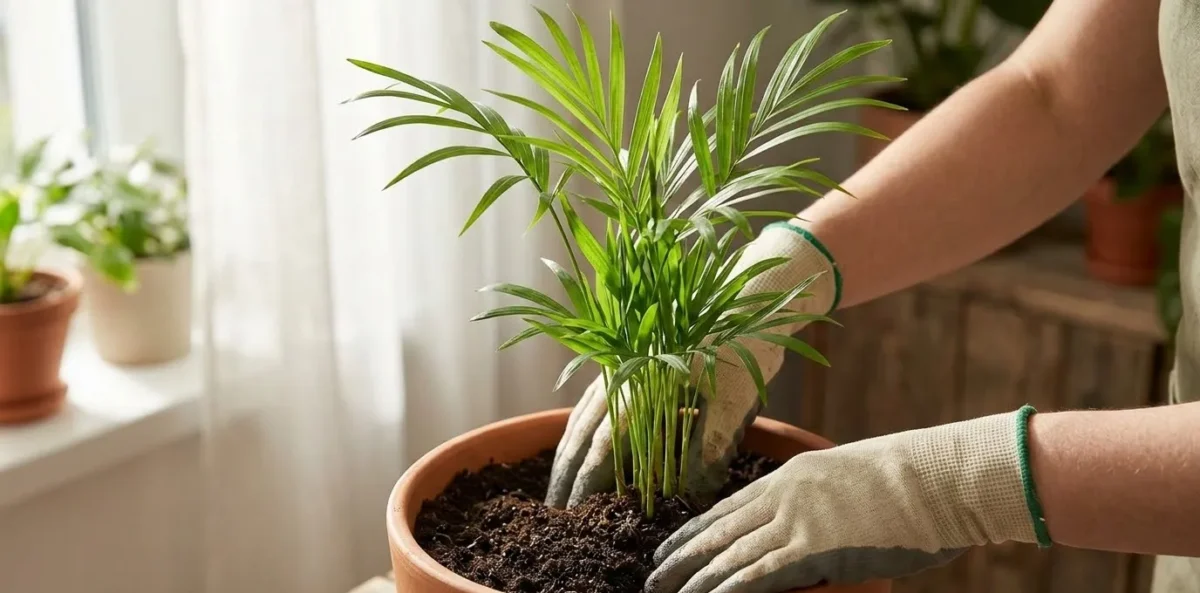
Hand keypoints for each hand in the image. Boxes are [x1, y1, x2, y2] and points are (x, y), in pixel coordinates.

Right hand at [545, 221, 839, 508]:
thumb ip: (708, 448)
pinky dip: (586, 426)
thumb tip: (692, 496)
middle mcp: (623, 368)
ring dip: (570, 449)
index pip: (604, 442)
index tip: (576, 512)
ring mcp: (623, 359)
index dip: (587, 480)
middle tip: (555, 510)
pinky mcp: (632, 357)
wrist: (756, 292)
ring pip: (584, 411)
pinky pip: (597, 397)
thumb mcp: (735, 402)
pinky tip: (584, 445)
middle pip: (582, 427)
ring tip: (560, 485)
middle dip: (566, 471)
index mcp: (642, 380)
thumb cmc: (748, 343)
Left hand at [646, 408, 1044, 592]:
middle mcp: (783, 496)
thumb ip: (820, 502)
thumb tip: (812, 525)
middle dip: (681, 556)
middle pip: (718, 530)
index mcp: (790, 476)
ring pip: (729, 553)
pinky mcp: (814, 548)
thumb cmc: (910, 479)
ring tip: (665, 592)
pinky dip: (728, 588)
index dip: (693, 529)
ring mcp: (797, 521)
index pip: (727, 507)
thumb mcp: (851, 479)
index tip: (667, 546)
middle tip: (651, 577)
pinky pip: (759, 573)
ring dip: (694, 578)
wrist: (937, 477)